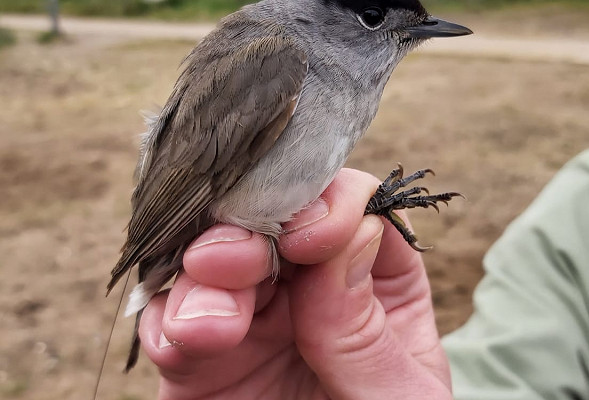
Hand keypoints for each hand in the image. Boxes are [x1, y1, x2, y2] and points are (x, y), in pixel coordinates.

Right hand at [138, 168, 451, 399]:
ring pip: (214, 260)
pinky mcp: (200, 359)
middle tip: (237, 259)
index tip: (315, 236)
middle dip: (251, 228)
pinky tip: (185, 344)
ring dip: (206, 274)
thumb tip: (346, 236)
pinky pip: (170, 320)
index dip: (332, 203)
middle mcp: (310, 292)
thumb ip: (364, 329)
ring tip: (214, 324)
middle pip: (275, 221)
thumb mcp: (394, 397)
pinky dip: (169, 322)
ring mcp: (252, 320)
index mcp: (374, 286)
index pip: (356, 208)